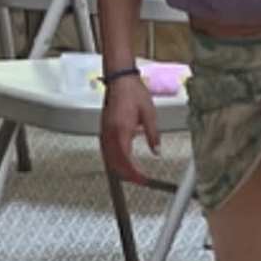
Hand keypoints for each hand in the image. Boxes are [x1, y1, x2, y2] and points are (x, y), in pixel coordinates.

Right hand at [100, 69, 156, 183]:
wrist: (120, 80)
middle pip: (115, 163)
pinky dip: (113, 160)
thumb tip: (157, 151)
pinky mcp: (103, 130)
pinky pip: (105, 151)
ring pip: (108, 159)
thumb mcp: (149, 114)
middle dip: (127, 176)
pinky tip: (120, 162)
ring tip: (131, 175)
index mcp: (122, 130)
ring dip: (119, 170)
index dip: (135, 174)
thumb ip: (153, 135)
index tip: (143, 179)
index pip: (126, 160)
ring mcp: (104, 132)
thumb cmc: (133, 92)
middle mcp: (110, 133)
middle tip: (140, 180)